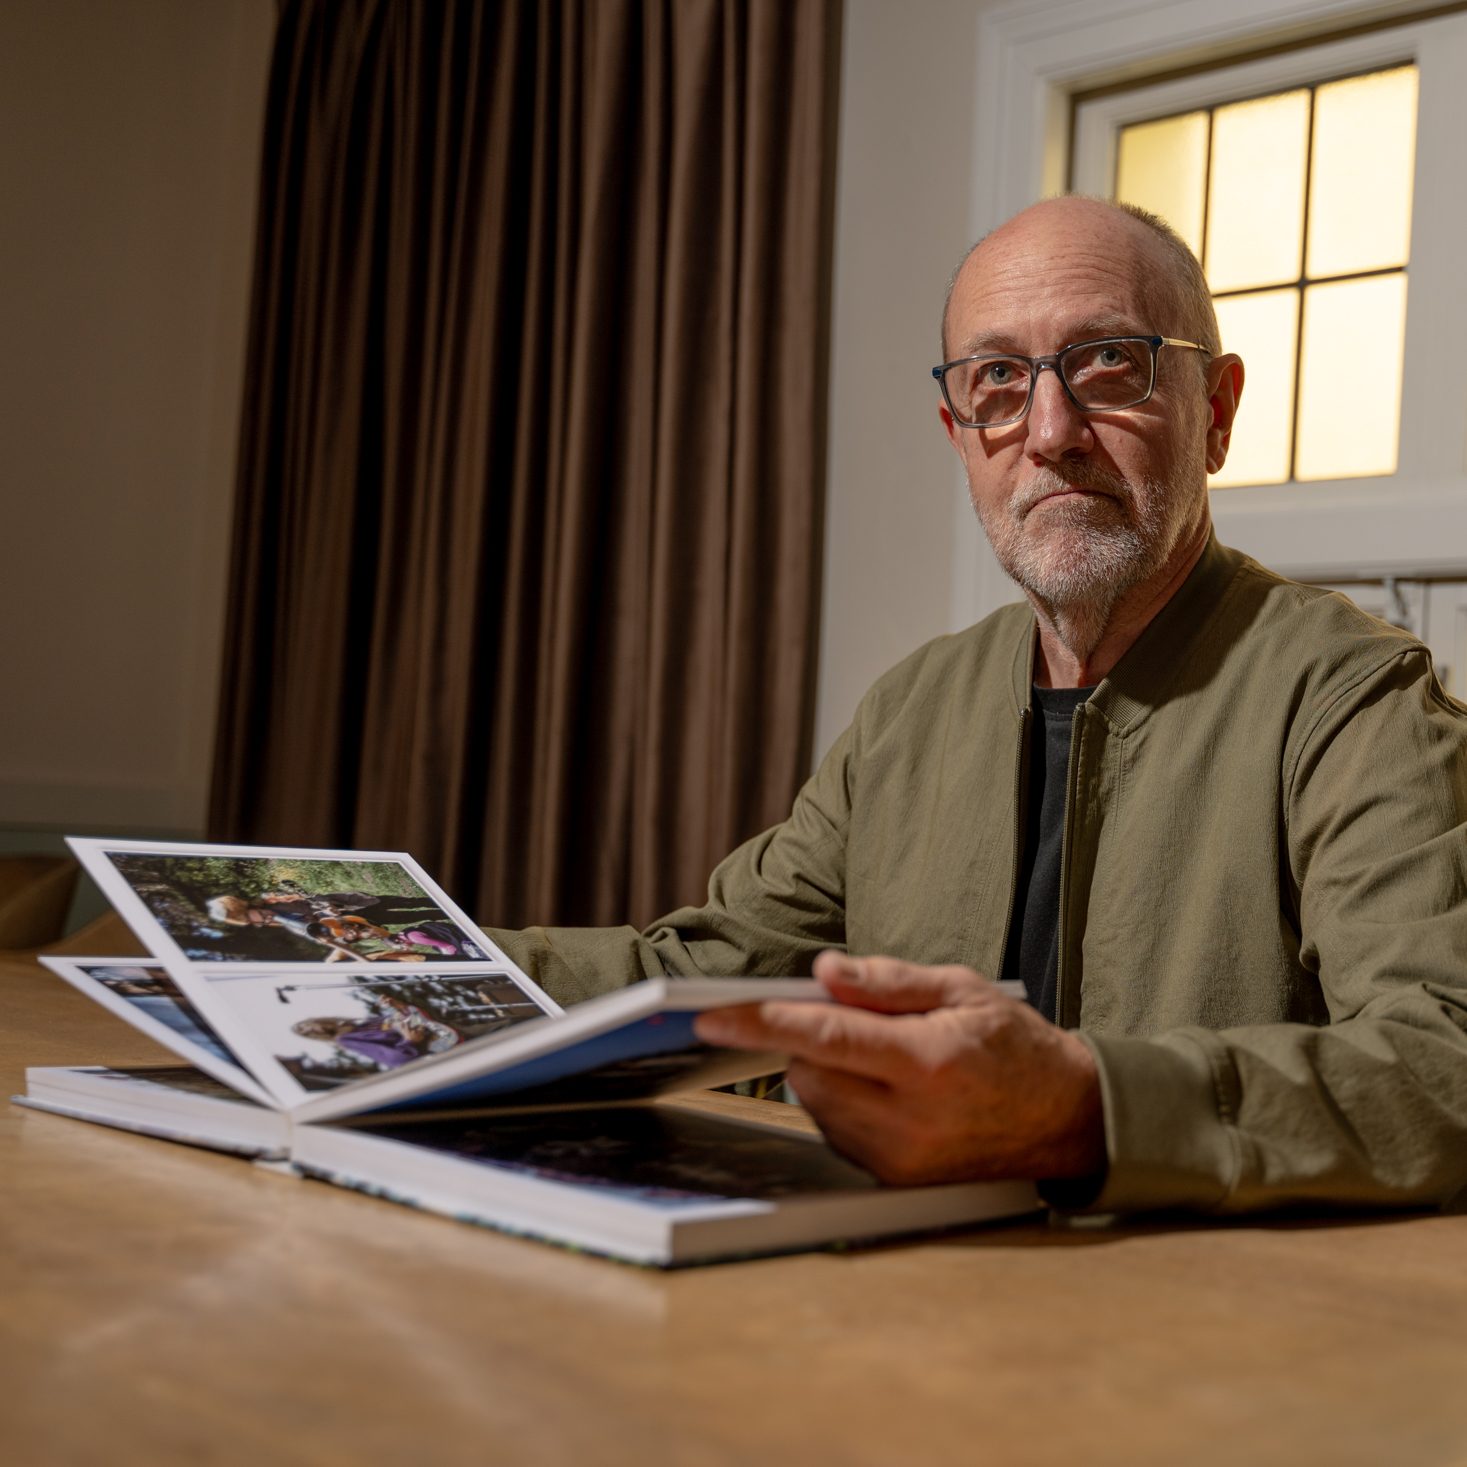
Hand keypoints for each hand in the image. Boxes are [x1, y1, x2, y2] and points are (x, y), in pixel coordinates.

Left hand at [694, 952, 1105, 1185]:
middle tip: (847, 1019)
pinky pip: (837, 1132)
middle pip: (809, 1072)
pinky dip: (842, 1103)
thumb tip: (824, 971)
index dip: (762, 1022)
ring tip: (885, 1059)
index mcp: (929, 1062)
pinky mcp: (895, 1181)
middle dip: (806, 1038)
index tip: (710, 1015)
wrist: (1066, 1121)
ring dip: (825, 1072)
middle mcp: (911, 1120)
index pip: (826, 1037)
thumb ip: (889, 981)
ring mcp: (901, 1159)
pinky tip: (886, 1091)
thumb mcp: (963, 989)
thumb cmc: (1014, 1046)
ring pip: (817, 1103)